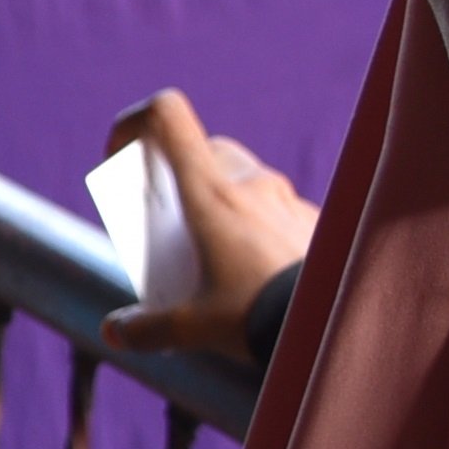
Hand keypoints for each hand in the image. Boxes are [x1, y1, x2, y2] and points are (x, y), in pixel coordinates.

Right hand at [99, 89, 317, 363]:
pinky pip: (277, 208)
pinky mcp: (313, 220)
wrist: (332, 326)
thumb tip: (116, 332)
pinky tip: (257, 268)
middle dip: (180, 173)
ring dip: (221, 201)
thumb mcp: (193, 327)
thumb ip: (147, 329)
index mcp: (210, 193)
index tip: (122, 157)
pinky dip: (257, 226)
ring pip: (244, 178)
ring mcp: (287, 198)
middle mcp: (250, 183)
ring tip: (214, 252)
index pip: (167, 116)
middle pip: (205, 149)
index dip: (134, 124)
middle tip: (170, 219)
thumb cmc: (257, 318)